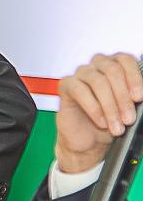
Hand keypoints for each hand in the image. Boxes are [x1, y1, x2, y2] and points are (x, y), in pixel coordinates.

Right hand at [56, 53, 142, 172]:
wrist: (89, 140)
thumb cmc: (111, 121)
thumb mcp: (129, 110)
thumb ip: (134, 100)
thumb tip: (139, 97)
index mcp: (116, 66)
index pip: (125, 60)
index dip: (134, 78)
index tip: (138, 98)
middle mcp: (98, 66)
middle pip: (112, 70)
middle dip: (123, 97)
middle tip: (129, 119)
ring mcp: (81, 74)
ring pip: (97, 81)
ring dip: (110, 106)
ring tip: (116, 127)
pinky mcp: (66, 85)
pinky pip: (79, 90)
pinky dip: (94, 109)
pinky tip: (101, 122)